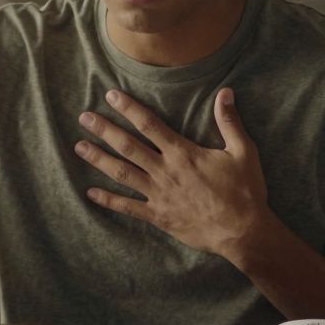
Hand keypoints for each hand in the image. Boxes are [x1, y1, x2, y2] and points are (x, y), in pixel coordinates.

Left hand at [75, 87, 273, 258]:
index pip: (149, 124)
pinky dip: (108, 200)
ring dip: (99, 159)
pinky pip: (128, 207)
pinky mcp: (158, 216)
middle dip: (104, 130)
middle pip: (128, 146)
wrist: (243, 232)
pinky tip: (90, 193)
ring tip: (79, 147)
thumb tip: (226, 92)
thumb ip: (229, 122)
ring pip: (122, 173)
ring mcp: (158, 195)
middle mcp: (165, 171)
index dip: (128, 108)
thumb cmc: (244, 191)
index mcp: (182, 153)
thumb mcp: (243, 152)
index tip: (110, 96)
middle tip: (84, 118)